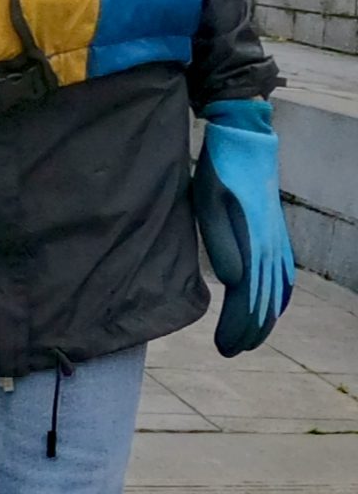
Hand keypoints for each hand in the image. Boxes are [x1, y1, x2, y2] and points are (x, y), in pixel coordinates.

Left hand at [195, 100, 296, 355]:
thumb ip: (223, 243)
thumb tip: (236, 282)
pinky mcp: (275, 233)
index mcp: (255, 243)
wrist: (245, 141)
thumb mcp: (210, 203)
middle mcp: (271, 246)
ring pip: (274, 290)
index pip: (249, 297)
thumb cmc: (220, 172)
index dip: (239, 326)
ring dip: (263, 317)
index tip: (224, 348)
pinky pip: (283, 273)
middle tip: (229, 351)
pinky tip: (274, 307)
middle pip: (264, 299)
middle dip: (249, 329)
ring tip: (247, 340)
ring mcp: (277, 240)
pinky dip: (279, 295)